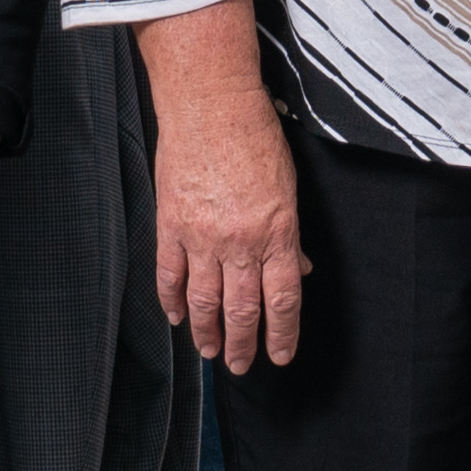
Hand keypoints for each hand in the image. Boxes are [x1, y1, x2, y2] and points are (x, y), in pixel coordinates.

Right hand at [149, 67, 310, 372]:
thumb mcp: (289, 186)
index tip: (279, 356)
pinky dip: (171, 300)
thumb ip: (292, 235)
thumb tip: (301, 269)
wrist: (210, 103)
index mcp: (277, 232)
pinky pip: (169, 273)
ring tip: (210, 352)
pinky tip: (175, 316)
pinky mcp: (170, 224)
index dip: (282, 334)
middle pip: (243, 309)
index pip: (283, 299)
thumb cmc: (256, 136)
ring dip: (207, 332)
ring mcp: (201, 235)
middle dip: (243, 344)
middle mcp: (240, 241)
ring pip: (203, 300)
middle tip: (241, 366)